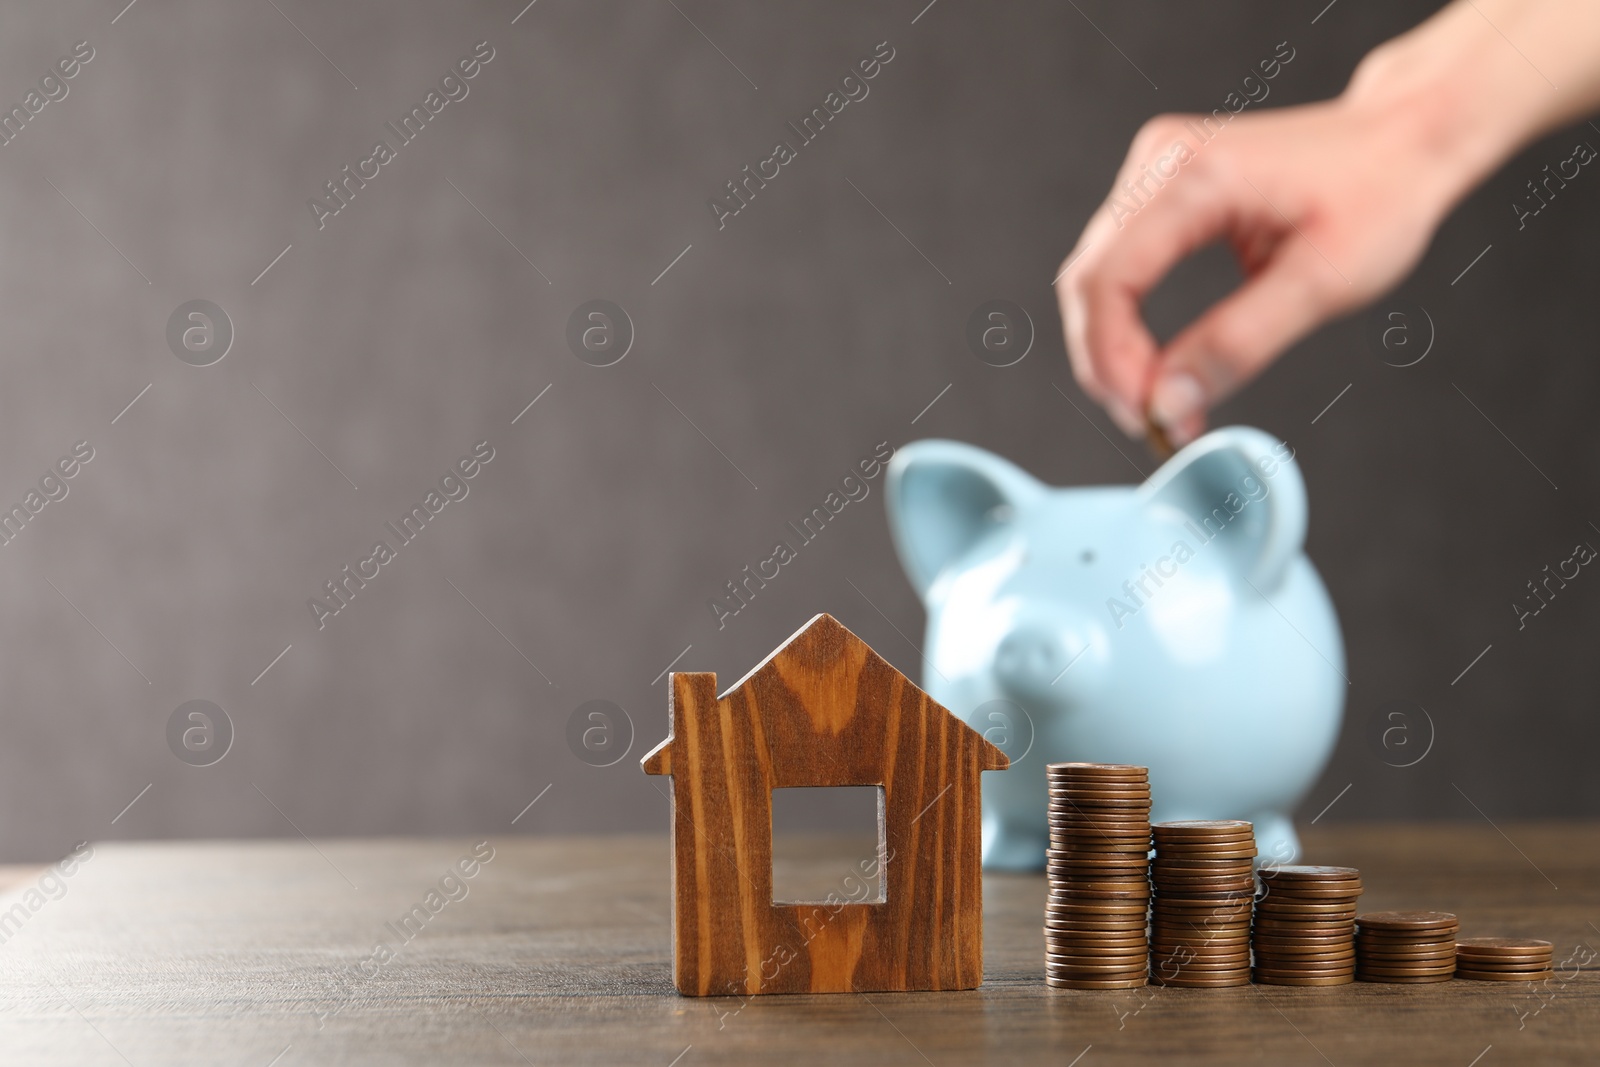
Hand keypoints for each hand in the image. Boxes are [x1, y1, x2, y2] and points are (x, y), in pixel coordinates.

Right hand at [1057, 93, 1459, 445]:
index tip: (1146, 416)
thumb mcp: (1325, 281)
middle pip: (1089, 280)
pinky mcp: (1160, 187)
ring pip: (1095, 277)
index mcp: (1197, 175)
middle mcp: (1161, 161)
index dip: (1111, 359)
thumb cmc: (1382, 195)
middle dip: (1108, 363)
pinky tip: (1160, 364)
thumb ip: (1239, 343)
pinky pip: (1118, 265)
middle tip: (1152, 422)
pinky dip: (1127, 324)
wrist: (1406, 138)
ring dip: (1114, 349)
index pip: (1107, 278)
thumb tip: (1167, 404)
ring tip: (1161, 402)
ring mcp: (1155, 169)